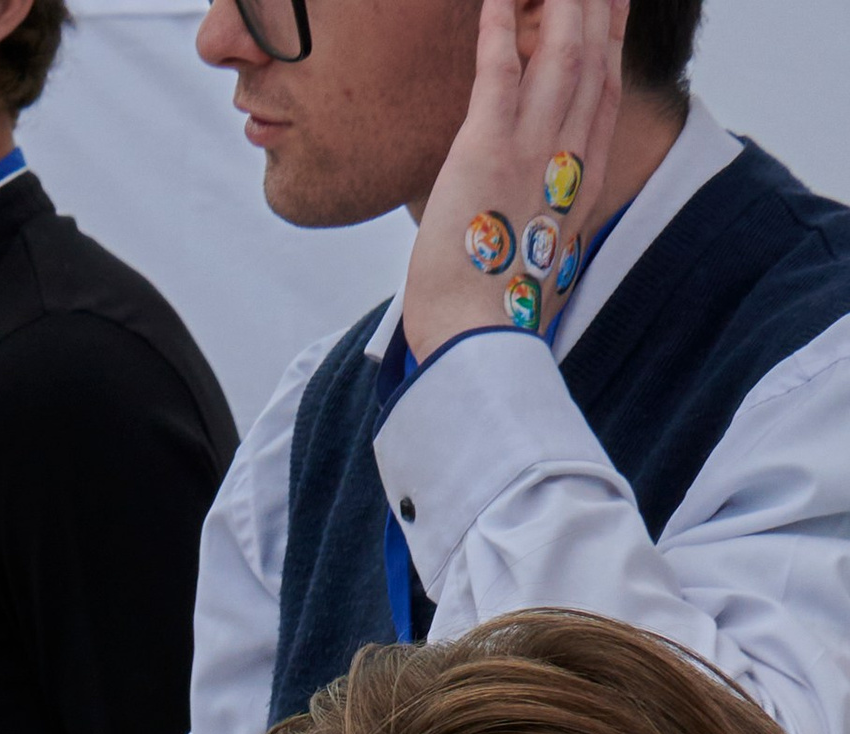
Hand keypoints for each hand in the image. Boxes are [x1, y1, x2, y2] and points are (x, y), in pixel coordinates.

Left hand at [400, 0, 626, 367]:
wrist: (478, 344)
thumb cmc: (494, 314)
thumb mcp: (536, 260)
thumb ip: (540, 226)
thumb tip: (531, 226)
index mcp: (580, 185)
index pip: (603, 96)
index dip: (610, 43)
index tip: (611, 8)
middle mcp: (566, 159)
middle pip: (592, 61)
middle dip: (594, 7)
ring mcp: (531, 151)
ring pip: (559, 54)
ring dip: (560, 3)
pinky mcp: (486, 150)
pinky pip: (499, 71)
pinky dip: (501, 29)